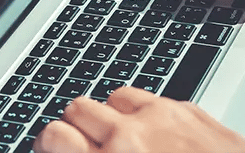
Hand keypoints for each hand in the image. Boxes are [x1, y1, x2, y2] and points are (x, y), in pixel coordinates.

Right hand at [33, 87, 244, 152]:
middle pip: (78, 107)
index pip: (53, 134)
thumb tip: (73, 149)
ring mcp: (163, 118)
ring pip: (116, 96)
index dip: (53, 143)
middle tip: (90, 148)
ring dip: (116, 116)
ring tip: (126, 140)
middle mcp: (131, 137)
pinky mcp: (191, 110)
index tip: (59, 150)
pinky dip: (151, 116)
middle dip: (80, 127)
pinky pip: (155, 100)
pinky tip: (160, 139)